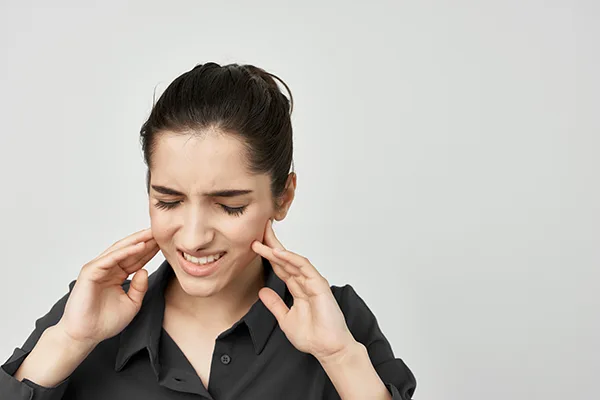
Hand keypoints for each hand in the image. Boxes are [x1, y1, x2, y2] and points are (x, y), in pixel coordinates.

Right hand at [55, 228, 158, 346]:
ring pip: (120, 250)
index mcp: (117, 275)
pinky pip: (110, 258)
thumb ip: (139, 287)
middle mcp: (107, 269)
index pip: (136, 259)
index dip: (150, 251)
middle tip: (161, 231)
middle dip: (145, 241)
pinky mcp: (90, 272)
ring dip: (136, 241)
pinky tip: (139, 246)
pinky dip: (125, 252)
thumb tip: (145, 270)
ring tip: (152, 234)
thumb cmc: (105, 322)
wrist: (86, 335)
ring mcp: (98, 269)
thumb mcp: (132, 303)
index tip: (165, 243)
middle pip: (129, 251)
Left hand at [251, 220, 356, 361]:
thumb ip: (275, 304)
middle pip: (285, 259)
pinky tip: (279, 253)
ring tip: (262, 241)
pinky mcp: (319, 285)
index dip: (268, 256)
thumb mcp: (285, 319)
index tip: (255, 245)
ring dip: (277, 250)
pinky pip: (304, 267)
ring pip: (292, 261)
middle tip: (258, 230)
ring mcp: (312, 282)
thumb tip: (262, 292)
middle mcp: (305, 282)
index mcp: (298, 289)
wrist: (327, 349)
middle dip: (272, 245)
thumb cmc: (312, 336)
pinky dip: (291, 259)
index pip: (280, 268)